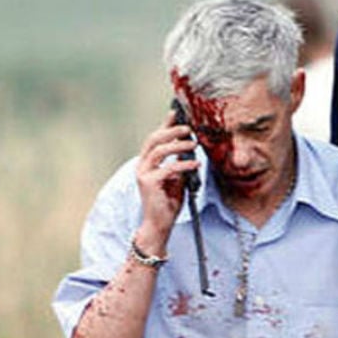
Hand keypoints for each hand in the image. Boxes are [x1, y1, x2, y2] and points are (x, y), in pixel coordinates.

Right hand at [134, 111, 198, 250]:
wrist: (160, 224)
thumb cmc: (168, 203)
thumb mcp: (177, 178)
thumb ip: (179, 164)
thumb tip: (190, 147)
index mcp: (148, 162)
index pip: (155, 138)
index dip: (165, 124)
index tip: (176, 113)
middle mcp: (142, 166)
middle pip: (154, 140)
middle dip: (171, 130)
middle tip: (187, 128)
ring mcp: (143, 174)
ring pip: (159, 151)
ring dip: (177, 145)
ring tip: (193, 144)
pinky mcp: (148, 183)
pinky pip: (168, 168)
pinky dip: (183, 164)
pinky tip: (195, 164)